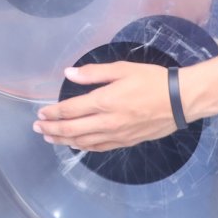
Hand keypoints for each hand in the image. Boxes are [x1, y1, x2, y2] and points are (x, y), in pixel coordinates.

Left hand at [33, 60, 182, 151]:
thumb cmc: (152, 80)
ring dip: (63, 141)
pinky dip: (84, 147)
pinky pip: (100, 148)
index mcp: (104, 101)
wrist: (180, 100)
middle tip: (37, 128)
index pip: (70, 110)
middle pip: (72, 130)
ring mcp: (117, 135)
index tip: (41, 114)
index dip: (53, 113)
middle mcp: (107, 122)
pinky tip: (76, 145)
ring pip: (83, 142)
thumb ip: (93, 73)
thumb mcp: (122, 69)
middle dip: (52, 129)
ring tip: (50, 138)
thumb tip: (68, 73)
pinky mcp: (126, 142)